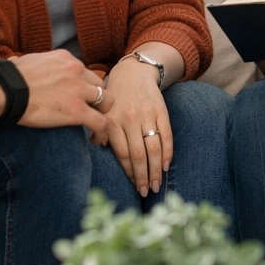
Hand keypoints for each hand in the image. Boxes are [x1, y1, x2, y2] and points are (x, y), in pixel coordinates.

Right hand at [10, 49, 106, 133]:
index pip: (84, 72)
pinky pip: (101, 121)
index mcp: (65, 59)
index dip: (83, 86)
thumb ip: (31, 64)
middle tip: (88, 111)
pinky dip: (100, 131)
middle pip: (99, 84)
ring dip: (101, 112)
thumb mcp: (25, 62)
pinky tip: (92, 139)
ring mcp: (79, 90)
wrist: (4, 90)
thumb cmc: (7, 79)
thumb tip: (16, 62)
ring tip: (93, 124)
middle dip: (95, 98)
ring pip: (107, 101)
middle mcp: (77, 70)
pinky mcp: (77, 110)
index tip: (78, 97)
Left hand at [101, 56, 171, 196]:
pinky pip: (167, 135)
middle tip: (147, 192)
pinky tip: (166, 165)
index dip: (129, 173)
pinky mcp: (161, 110)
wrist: (134, 71)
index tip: (133, 188)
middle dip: (143, 177)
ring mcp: (147, 114)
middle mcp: (129, 119)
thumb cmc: (114, 96)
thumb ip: (98, 131)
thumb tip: (95, 151)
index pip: (122, 154)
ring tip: (156, 184)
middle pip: (138, 155)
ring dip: (156, 169)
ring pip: (154, 148)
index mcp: (112, 121)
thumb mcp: (101, 112)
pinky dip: (168, 152)